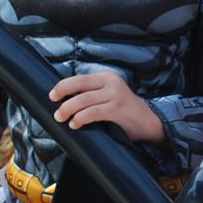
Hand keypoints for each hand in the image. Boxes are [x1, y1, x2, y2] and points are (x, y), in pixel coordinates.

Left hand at [50, 70, 164, 141]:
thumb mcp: (109, 96)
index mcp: (107, 77)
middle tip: (55, 111)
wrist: (149, 122)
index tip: (52, 96)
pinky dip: (81, 118)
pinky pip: (93, 112)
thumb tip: (66, 101)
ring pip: (84, 99)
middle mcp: (111, 82)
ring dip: (68, 109)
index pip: (79, 78)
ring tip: (61, 118)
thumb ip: (93, 94)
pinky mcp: (117, 108)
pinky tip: (75, 124)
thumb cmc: (125, 112)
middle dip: (63, 97)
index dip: (63, 86)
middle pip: (79, 85)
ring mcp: (115, 94)